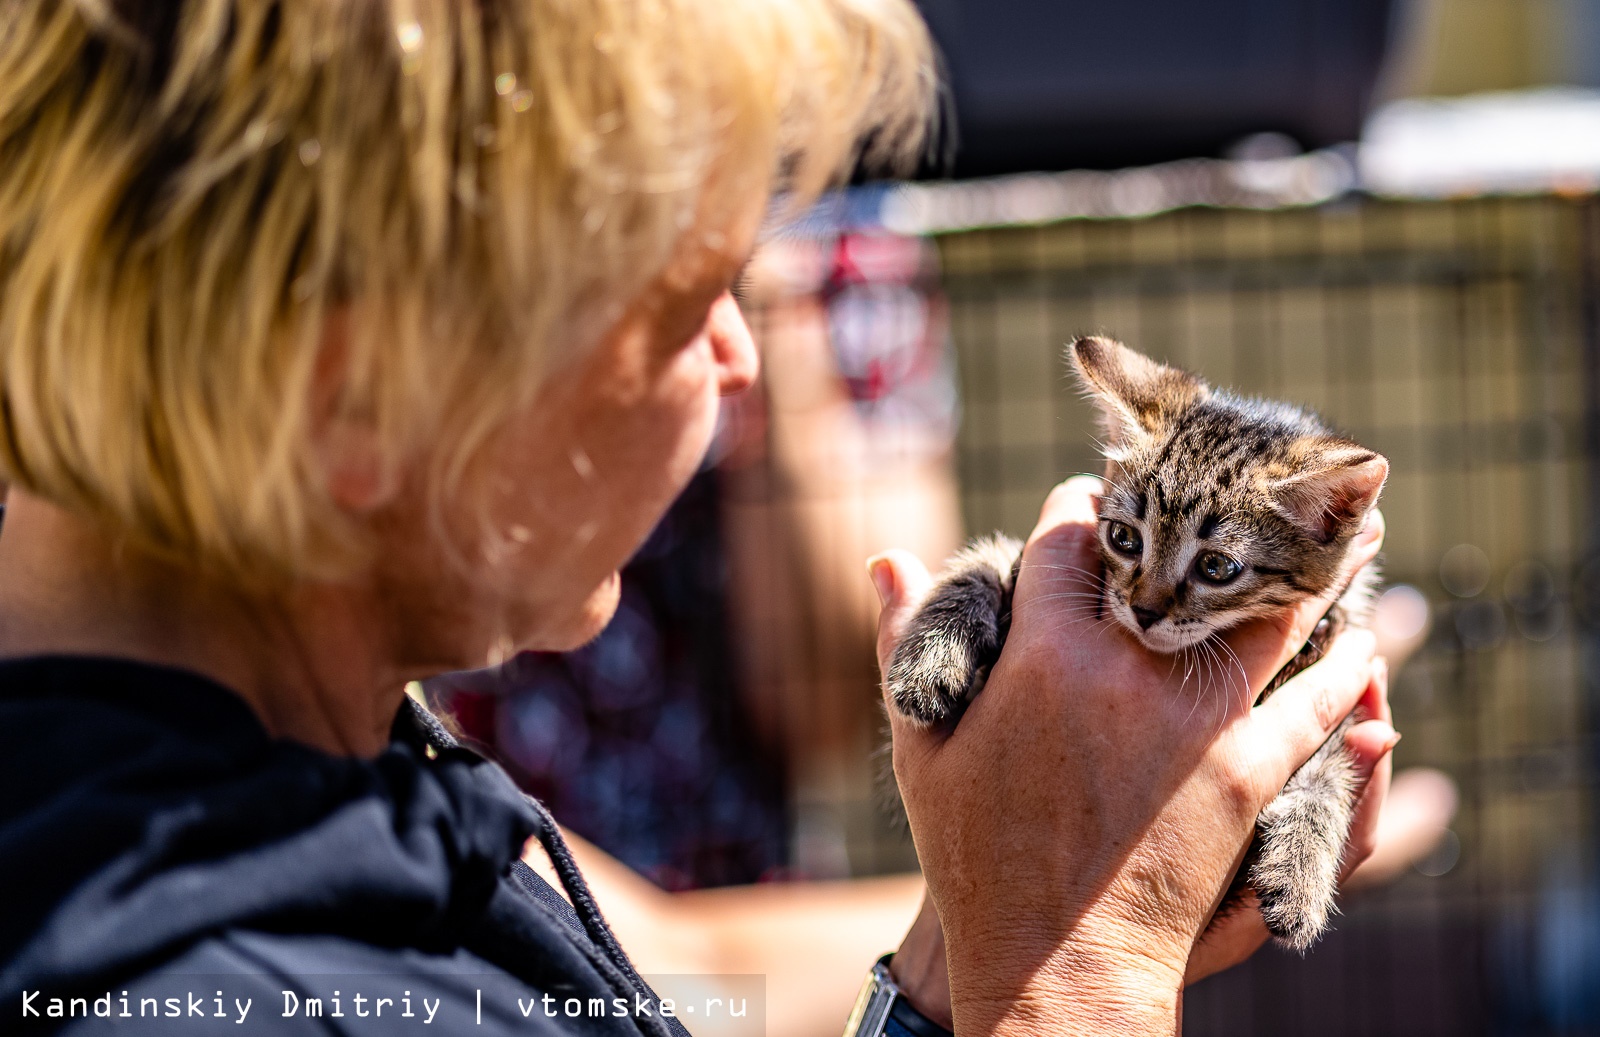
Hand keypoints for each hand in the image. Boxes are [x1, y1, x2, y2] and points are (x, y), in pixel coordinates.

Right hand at [872, 476, 1388, 1035]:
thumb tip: (885, 560)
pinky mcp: (1243, 774)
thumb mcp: (923, 747)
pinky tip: (1363, 643)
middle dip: (1203, 519)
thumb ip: (904, 643)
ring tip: (1347, 534)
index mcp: (1040, 654)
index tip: (1098, 491)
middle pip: (1175, 560)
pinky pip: (1313, 706)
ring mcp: (1192, 722)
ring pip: (1265, 620)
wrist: (1054, 962)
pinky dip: (1345, 671)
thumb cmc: (974, 856)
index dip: (1084, 504)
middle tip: (1237, 489)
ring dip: (1308, 574)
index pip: (1070, 538)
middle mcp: (1122, 671)